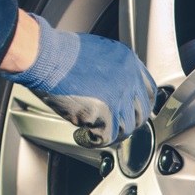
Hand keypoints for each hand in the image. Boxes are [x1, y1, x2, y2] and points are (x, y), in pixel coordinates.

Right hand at [4, 13, 156, 145]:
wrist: (46, 57)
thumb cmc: (62, 54)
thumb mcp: (99, 54)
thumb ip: (113, 73)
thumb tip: (115, 93)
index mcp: (129, 62)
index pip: (148, 92)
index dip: (139, 107)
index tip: (131, 114)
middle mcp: (129, 79)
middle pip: (139, 114)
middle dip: (125, 124)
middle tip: (110, 128)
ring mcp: (119, 96)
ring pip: (125, 128)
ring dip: (110, 133)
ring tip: (94, 132)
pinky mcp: (105, 112)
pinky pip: (107, 137)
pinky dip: (94, 141)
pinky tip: (83, 136)